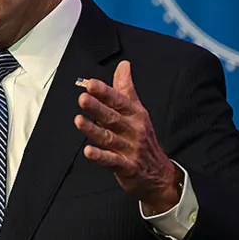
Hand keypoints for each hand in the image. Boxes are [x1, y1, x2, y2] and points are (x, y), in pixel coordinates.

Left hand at [73, 61, 179, 213]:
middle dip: (98, 107)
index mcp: (135, 114)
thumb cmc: (143, 139)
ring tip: (79, 121)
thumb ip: (125, 88)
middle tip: (83, 99)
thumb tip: (123, 65)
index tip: (91, 84)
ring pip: (109, 138)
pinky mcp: (127, 167)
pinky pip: (112, 161)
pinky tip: (89, 152)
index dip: (105, 92)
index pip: (119, 100)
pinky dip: (100, 157)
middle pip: (112, 117)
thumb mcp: (138, 111)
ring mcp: (130, 149)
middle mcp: (133, 130)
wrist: (159, 174)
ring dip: (93, 130)